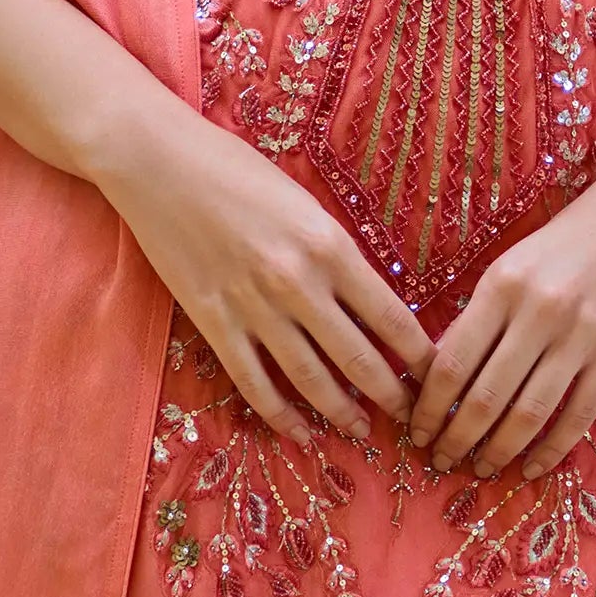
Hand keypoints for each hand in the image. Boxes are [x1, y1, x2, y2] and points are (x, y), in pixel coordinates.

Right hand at [90, 108, 435, 447]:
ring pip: (311, 380)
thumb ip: (333, 250)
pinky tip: (300, 433)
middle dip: (391, 396)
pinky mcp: (214, 323)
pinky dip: (280, 415)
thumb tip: (366, 297)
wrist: (159, 163)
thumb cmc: (235, 169)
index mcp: (329, 246)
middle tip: (410, 418)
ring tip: (362, 432)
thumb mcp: (303, 202)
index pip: (391, 317)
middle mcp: (299, 283)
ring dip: (341, 412)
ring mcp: (254, 308)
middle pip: (359, 359)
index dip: (419, 356)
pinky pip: (254, 383)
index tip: (435, 375)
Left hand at [405, 144, 595, 479]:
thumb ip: (488, 311)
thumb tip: (447, 373)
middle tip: (441, 461)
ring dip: (497, 451)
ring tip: (479, 469)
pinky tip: (532, 469)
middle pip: (484, 397)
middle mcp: (538, 311)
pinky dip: (550, 450)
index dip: (429, 407)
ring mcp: (582, 335)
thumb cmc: (578, 231)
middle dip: (456, 439)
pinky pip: (577, 416)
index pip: (451, 362)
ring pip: (527, 414)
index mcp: (502, 282)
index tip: (416, 431)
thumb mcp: (520, 260)